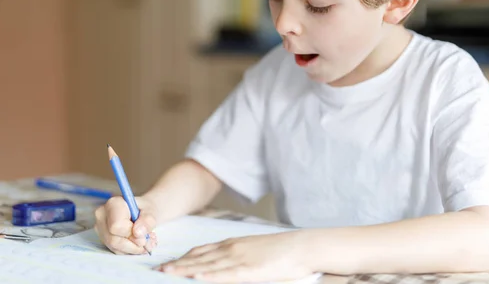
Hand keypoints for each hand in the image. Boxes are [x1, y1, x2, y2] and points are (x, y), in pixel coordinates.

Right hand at [94, 195, 157, 254]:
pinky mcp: (104, 239)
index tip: (145, 235)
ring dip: (133, 249)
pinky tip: (138, 243)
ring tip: (146, 241)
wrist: (143, 210)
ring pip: (114, 247)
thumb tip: (138, 233)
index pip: (116, 226)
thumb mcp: (152, 211)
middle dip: (134, 244)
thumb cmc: (146, 208)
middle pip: (114, 240)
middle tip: (148, 240)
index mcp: (113, 204)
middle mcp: (102, 216)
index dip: (132, 234)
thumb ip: (147, 221)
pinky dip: (130, 250)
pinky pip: (116, 250)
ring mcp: (101, 229)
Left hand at [157, 231, 314, 282]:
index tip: (168, 263)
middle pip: (197, 257)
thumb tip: (226, 263)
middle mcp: (231, 248)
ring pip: (205, 265)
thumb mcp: (255, 249)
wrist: (301, 246)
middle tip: (156, 270)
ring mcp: (239, 258)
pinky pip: (223, 274)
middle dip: (176, 264)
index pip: (201, 250)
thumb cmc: (282, 250)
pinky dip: (207, 275)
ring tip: (166, 273)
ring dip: (183, 270)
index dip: (182, 257)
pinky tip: (194, 276)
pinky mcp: (248, 270)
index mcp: (233, 243)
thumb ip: (238, 255)